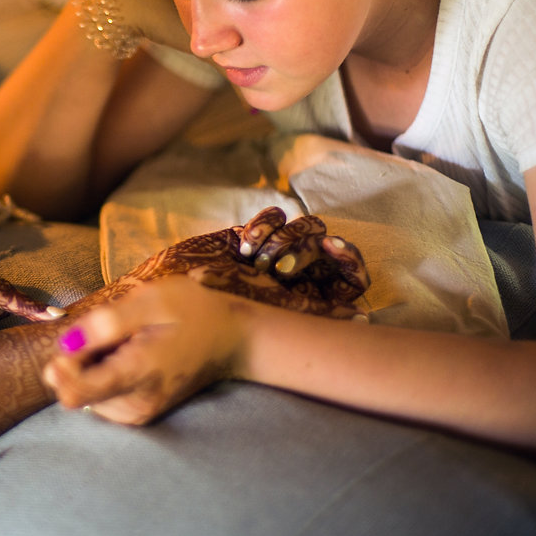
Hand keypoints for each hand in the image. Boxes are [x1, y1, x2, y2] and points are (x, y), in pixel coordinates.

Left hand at [45, 275, 250, 424]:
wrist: (231, 339)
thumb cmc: (192, 312)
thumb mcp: (152, 301)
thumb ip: (107, 322)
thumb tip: (66, 344)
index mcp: (138, 375)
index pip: (75, 394)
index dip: (60, 368)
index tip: (71, 345)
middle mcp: (134, 405)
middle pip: (75, 389)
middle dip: (82, 358)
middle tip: (117, 334)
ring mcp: (137, 414)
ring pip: (85, 391)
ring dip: (94, 364)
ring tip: (129, 342)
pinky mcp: (136, 415)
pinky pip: (99, 394)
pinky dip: (104, 372)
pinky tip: (130, 354)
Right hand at [194, 206, 369, 316]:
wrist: (172, 299)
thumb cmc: (221, 315)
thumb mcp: (275, 315)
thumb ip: (316, 313)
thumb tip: (363, 319)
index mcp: (310, 301)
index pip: (351, 276)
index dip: (350, 259)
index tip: (332, 248)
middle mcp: (298, 278)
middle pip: (329, 245)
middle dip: (305, 249)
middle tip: (279, 268)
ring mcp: (275, 254)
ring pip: (307, 226)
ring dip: (283, 238)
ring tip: (256, 260)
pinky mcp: (252, 238)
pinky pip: (276, 216)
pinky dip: (265, 225)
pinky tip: (245, 245)